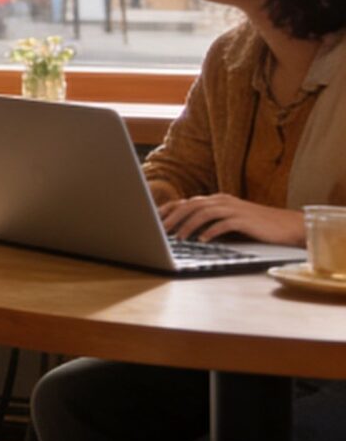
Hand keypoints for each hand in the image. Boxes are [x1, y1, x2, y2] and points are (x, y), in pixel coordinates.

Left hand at [158, 193, 305, 245]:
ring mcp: (234, 209)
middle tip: (158, 230)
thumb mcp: (229, 220)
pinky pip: (223, 224)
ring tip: (177, 237)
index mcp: (217, 200)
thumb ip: (210, 220)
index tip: (153, 219)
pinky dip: (210, 232)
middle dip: (172, 217)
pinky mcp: (245, 220)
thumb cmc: (256, 225)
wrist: (287, 226)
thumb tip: (184, 229)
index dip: (168, 209)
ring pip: (203, 213)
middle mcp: (223, 201)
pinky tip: (202, 241)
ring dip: (188, 225)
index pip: (187, 201)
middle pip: (191, 205)